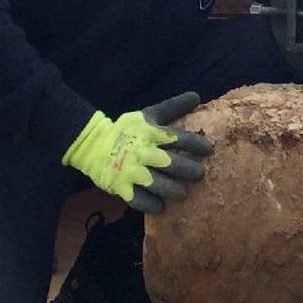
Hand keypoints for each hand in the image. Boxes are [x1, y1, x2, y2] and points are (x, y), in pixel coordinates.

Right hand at [61, 92, 212, 212]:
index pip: (177, 138)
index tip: (209, 150)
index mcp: (150, 133)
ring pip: (154, 183)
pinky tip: (161, 206)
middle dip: (187, 170)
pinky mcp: (121, 186)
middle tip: (199, 175)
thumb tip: (197, 96)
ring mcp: (130, 170)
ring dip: (171, 189)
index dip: (195, 144)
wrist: (94, 145)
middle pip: (168, 162)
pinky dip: (150, 204)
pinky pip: (137, 199)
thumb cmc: (128, 130)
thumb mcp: (149, 115)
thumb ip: (173, 107)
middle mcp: (142, 152)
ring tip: (182, 193)